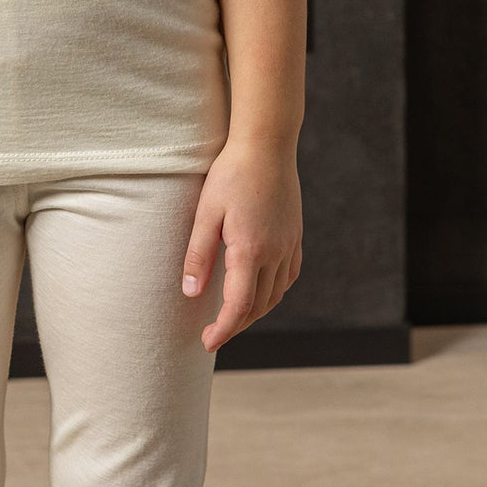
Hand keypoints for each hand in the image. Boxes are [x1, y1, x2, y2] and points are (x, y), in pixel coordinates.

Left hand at [181, 136, 301, 352]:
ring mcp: (289, 245)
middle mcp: (275, 253)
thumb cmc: (231, 173)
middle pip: (258, 306)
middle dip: (236, 324)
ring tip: (233, 316)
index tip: (207, 342)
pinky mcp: (295, 235)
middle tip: (214, 333)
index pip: (238, 306)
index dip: (223, 330)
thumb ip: (199, 254)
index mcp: (250, 250)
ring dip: (255, 311)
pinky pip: (288, 276)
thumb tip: (191, 294)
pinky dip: (274, 292)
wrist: (267, 144)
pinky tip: (261, 289)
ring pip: (276, 294)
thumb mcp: (206, 211)